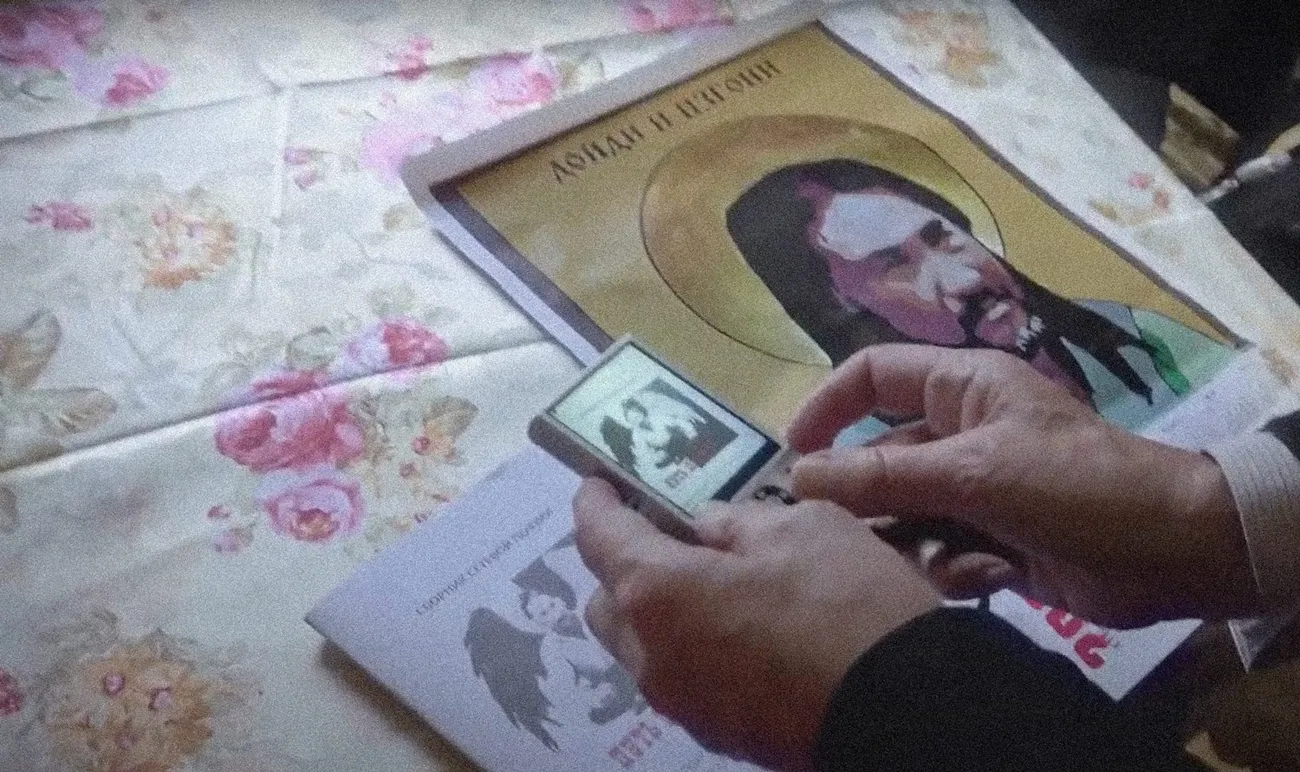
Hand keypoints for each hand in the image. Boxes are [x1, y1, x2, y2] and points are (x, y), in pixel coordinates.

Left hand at [572, 479, 938, 770]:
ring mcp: (681, 703)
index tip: (599, 484)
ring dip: (658, 610)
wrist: (905, 714)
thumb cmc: (847, 604)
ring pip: (642, 646)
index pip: (598, 537)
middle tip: (666, 533)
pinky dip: (691, 647)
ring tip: (712, 581)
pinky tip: (741, 628)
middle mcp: (651, 655)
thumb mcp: (802, 527)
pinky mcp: (716, 734)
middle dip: (623, 563)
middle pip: (608, 601)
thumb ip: (738, 523)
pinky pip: (682, 678)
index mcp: (657, 591)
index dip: (595, 503)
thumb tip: (706, 529)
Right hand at [787, 344, 1258, 627]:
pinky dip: (951, 568)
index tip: (791, 455)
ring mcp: (976, 487)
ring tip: (932, 560)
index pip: (871, 375)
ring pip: (904, 512)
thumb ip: (881, 476)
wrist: (1172, 551)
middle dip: (864, 498)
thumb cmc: (1073, 486)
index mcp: (961, 387)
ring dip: (910, 542)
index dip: (826, 407)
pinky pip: (939, 550)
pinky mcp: (992, 537)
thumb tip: (798, 476)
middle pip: (880, 457)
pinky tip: (985, 577)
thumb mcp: (971, 473)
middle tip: (837, 537)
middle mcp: (962, 430)